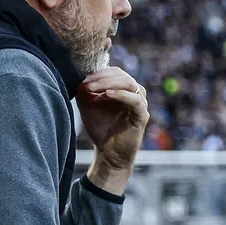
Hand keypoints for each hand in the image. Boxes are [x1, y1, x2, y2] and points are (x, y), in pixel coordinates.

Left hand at [79, 68, 148, 192]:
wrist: (108, 152)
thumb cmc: (100, 128)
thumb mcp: (88, 106)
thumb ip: (86, 91)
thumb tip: (84, 79)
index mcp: (123, 89)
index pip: (115, 72)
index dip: (99, 73)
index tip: (83, 80)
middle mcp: (134, 94)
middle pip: (123, 75)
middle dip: (102, 78)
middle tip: (86, 85)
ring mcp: (140, 104)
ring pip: (130, 84)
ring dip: (110, 83)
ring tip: (93, 89)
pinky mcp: (142, 116)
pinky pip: (135, 100)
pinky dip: (121, 94)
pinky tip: (106, 95)